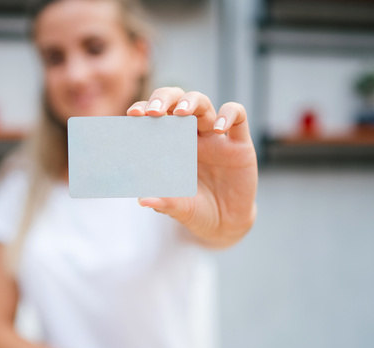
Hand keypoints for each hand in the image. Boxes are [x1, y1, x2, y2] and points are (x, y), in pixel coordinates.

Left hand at [127, 87, 257, 248]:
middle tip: (154, 111)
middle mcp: (192, 136)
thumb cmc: (196, 210)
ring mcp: (216, 138)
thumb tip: (143, 200)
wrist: (226, 224)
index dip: (145, 109)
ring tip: (182, 112)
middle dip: (164, 98)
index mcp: (172, 145)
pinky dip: (228, 115)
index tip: (133, 114)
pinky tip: (219, 128)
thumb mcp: (180, 208)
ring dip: (191, 102)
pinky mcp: (240, 144)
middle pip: (178, 101)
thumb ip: (164, 203)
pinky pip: (238, 116)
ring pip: (203, 103)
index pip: (157, 118)